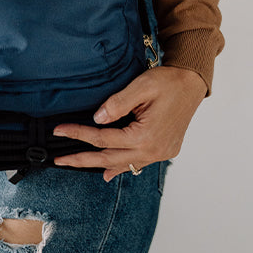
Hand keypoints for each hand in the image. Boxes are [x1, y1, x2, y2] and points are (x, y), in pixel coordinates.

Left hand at [53, 66, 206, 181]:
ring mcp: (160, 154)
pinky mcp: (165, 151)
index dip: (78, 134)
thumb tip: (97, 119)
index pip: (103, 138)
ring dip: (99, 164)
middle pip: (109, 159)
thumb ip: (118, 103)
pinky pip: (138, 163)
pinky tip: (109, 172)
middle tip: (59, 159)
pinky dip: (121, 167)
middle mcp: (153, 151)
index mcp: (145, 136)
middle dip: (82, 159)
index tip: (59, 130)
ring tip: (77, 164)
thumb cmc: (168, 81)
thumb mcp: (141, 86)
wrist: (193, 83)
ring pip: (123, 164)